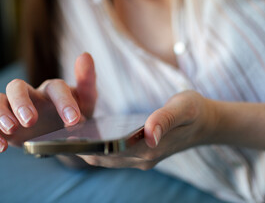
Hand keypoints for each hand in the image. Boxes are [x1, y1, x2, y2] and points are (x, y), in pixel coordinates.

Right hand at [0, 53, 96, 152]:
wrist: (66, 137)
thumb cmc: (76, 114)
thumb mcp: (87, 101)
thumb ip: (87, 81)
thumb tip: (85, 55)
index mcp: (53, 90)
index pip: (55, 87)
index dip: (63, 101)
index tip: (73, 120)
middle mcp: (31, 96)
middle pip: (17, 87)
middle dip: (21, 102)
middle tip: (31, 120)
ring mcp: (15, 111)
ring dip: (1, 113)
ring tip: (12, 129)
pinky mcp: (5, 128)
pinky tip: (1, 146)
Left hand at [78, 91, 218, 169]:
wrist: (207, 122)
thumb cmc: (195, 111)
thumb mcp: (183, 108)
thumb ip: (165, 119)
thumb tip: (148, 134)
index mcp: (151, 148)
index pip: (111, 152)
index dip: (87, 147)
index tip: (65, 140)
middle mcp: (143, 158)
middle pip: (105, 157)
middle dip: (81, 148)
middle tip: (57, 136)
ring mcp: (143, 158)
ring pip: (109, 158)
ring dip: (89, 149)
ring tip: (67, 136)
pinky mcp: (143, 153)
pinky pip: (116, 154)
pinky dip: (100, 147)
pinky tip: (89, 135)